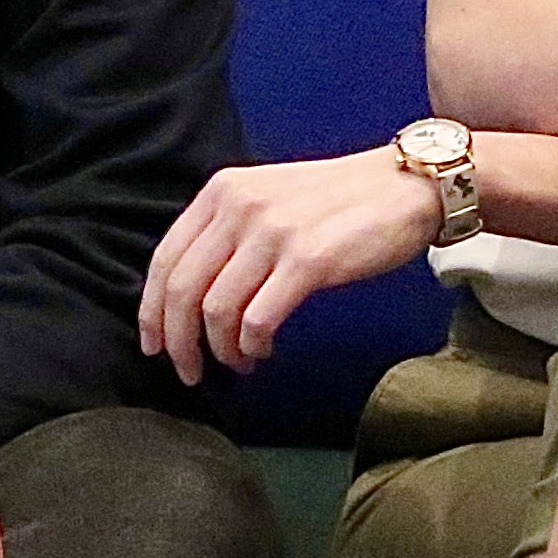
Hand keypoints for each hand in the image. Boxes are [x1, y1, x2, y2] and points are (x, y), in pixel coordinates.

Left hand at [141, 151, 443, 381]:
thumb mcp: (269, 196)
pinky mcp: (308, 261)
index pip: (165, 258)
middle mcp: (240, 207)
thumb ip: (229, 231)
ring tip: (237, 363)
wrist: (406, 185)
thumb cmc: (340, 201)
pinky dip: (252, 346)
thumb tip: (192, 294)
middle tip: (188, 371)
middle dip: (177, 342)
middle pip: (181, 289)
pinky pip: (257, 320)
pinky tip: (263, 351)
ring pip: (216, 310)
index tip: (155, 344)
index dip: (151, 310)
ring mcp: (273, 233)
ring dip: (219, 351)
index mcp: (223, 191)